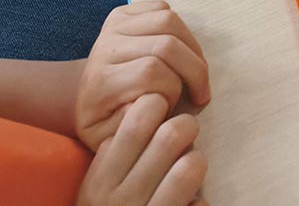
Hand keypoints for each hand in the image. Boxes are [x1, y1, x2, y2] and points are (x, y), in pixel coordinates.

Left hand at [76, 1, 209, 152]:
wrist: (80, 97)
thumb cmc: (102, 122)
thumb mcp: (110, 141)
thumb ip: (132, 128)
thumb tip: (152, 102)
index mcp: (101, 81)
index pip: (151, 73)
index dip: (174, 90)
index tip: (176, 108)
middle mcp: (106, 47)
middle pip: (166, 43)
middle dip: (194, 68)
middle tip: (202, 91)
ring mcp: (114, 26)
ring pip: (169, 20)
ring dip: (192, 46)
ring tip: (196, 70)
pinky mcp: (122, 13)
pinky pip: (162, 7)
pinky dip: (179, 27)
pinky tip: (181, 50)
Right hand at [76, 93, 206, 205]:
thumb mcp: (98, 186)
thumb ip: (116, 150)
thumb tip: (147, 103)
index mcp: (100, 182)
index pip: (137, 120)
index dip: (156, 105)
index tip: (160, 110)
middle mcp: (121, 201)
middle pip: (171, 134)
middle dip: (186, 126)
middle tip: (184, 133)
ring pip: (191, 166)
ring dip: (196, 161)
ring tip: (188, 167)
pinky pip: (200, 204)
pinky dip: (200, 201)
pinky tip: (189, 203)